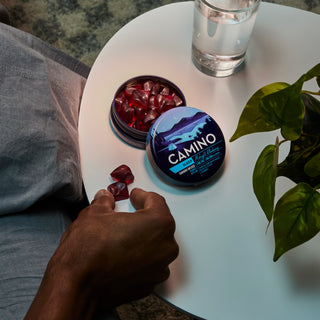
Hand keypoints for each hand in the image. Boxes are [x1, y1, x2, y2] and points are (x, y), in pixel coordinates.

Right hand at [60, 187, 178, 305]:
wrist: (77, 286)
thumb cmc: (88, 252)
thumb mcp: (95, 214)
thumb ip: (105, 202)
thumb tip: (105, 199)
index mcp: (158, 223)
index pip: (156, 202)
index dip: (143, 196)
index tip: (135, 196)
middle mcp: (165, 247)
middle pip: (160, 224)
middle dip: (144, 217)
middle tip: (129, 213)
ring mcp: (159, 268)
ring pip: (156, 246)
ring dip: (143, 239)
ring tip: (123, 235)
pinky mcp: (149, 284)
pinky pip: (150, 264)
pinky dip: (140, 258)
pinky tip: (123, 254)